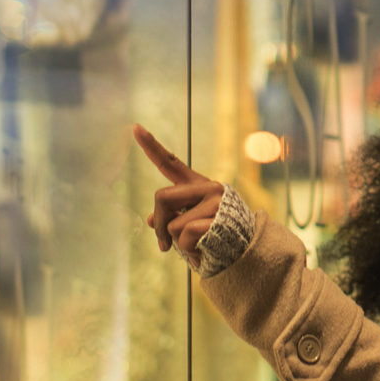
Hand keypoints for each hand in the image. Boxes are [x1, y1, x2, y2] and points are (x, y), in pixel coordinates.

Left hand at [133, 124, 224, 259]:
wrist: (244, 253)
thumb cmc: (213, 237)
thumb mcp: (189, 226)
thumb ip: (170, 219)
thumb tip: (150, 221)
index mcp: (197, 185)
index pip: (171, 163)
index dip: (151, 146)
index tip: (135, 127)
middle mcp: (208, 187)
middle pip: (162, 197)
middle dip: (159, 223)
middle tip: (163, 244)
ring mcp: (214, 201)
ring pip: (172, 224)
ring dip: (177, 243)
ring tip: (196, 247)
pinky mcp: (217, 216)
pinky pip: (184, 236)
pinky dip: (187, 251)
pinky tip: (203, 251)